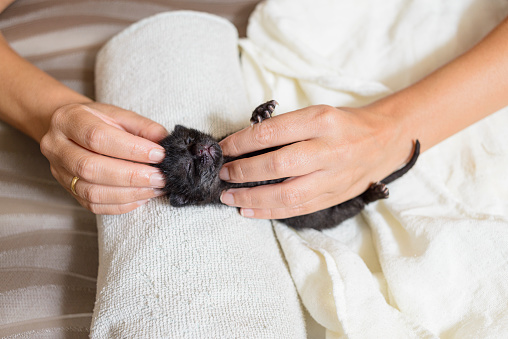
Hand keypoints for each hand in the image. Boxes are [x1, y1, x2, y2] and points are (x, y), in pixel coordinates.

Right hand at [40, 102, 167, 213]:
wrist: (67, 129)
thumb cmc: (97, 120)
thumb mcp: (118, 115)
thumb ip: (142, 126)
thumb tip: (164, 140)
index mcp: (68, 120)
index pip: (97, 137)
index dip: (130, 148)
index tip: (158, 154)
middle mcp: (56, 147)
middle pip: (91, 167)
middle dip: (131, 175)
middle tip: (159, 177)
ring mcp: (59, 172)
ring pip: (92, 191)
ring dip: (129, 193)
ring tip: (155, 189)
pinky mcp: (68, 190)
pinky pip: (94, 205)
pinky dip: (122, 204)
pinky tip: (142, 197)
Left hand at [218, 105, 412, 218]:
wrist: (384, 140)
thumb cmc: (343, 124)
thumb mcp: (316, 113)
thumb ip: (285, 129)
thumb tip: (244, 145)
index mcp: (321, 120)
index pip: (272, 132)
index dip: (241, 142)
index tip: (223, 148)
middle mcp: (329, 149)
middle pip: (278, 164)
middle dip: (244, 171)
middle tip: (224, 174)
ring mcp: (333, 177)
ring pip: (287, 194)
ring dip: (253, 198)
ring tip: (230, 197)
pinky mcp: (335, 196)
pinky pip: (299, 209)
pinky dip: (270, 212)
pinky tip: (249, 211)